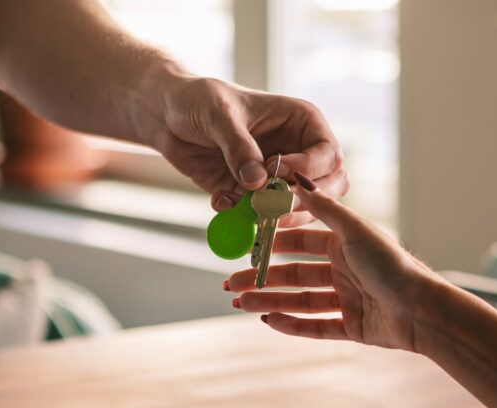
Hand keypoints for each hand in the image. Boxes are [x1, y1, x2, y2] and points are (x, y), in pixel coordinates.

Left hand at [158, 77, 347, 224]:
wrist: (167, 115)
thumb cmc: (199, 99)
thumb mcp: (219, 114)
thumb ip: (239, 147)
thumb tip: (258, 182)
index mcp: (302, 123)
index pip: (328, 154)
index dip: (308, 168)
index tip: (277, 170)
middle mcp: (298, 152)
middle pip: (328, 187)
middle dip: (304, 200)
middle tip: (274, 205)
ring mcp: (278, 178)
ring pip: (302, 209)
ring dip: (277, 216)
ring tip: (248, 209)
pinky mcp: (255, 197)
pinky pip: (262, 217)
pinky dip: (245, 219)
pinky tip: (222, 202)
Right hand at [225, 173, 442, 351]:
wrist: (421, 309)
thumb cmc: (392, 265)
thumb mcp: (354, 230)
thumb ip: (324, 208)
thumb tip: (296, 178)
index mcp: (345, 246)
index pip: (301, 244)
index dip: (273, 246)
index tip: (246, 247)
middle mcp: (345, 272)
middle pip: (295, 275)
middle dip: (263, 279)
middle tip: (231, 282)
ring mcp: (348, 301)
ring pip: (300, 302)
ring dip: (270, 302)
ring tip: (241, 303)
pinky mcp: (353, 328)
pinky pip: (316, 327)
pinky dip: (292, 325)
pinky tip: (268, 321)